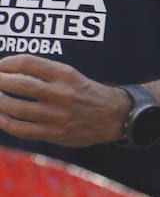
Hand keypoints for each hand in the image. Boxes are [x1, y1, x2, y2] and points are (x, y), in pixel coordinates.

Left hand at [0, 55, 128, 146]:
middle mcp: (61, 93)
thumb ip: (44, 74)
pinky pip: (20, 129)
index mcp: (66, 74)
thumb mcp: (71, 76)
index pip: (28, 63)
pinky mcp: (53, 133)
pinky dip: (4, 122)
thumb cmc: (85, 93)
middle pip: (19, 84)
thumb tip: (9, 72)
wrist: (113, 116)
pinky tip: (0, 116)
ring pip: (15, 107)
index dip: (7, 63)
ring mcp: (56, 115)